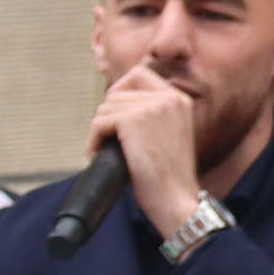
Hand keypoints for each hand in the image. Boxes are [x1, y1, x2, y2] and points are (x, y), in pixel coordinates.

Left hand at [87, 65, 208, 234]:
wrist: (176, 199)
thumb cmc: (170, 176)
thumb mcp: (170, 133)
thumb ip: (152, 113)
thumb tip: (114, 101)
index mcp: (180, 99)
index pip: (139, 75)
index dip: (120, 92)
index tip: (117, 117)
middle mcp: (170, 97)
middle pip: (116, 93)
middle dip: (108, 118)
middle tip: (112, 142)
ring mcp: (153, 107)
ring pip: (105, 108)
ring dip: (100, 132)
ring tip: (109, 153)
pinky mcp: (134, 120)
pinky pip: (99, 122)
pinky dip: (93, 141)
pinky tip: (100, 155)